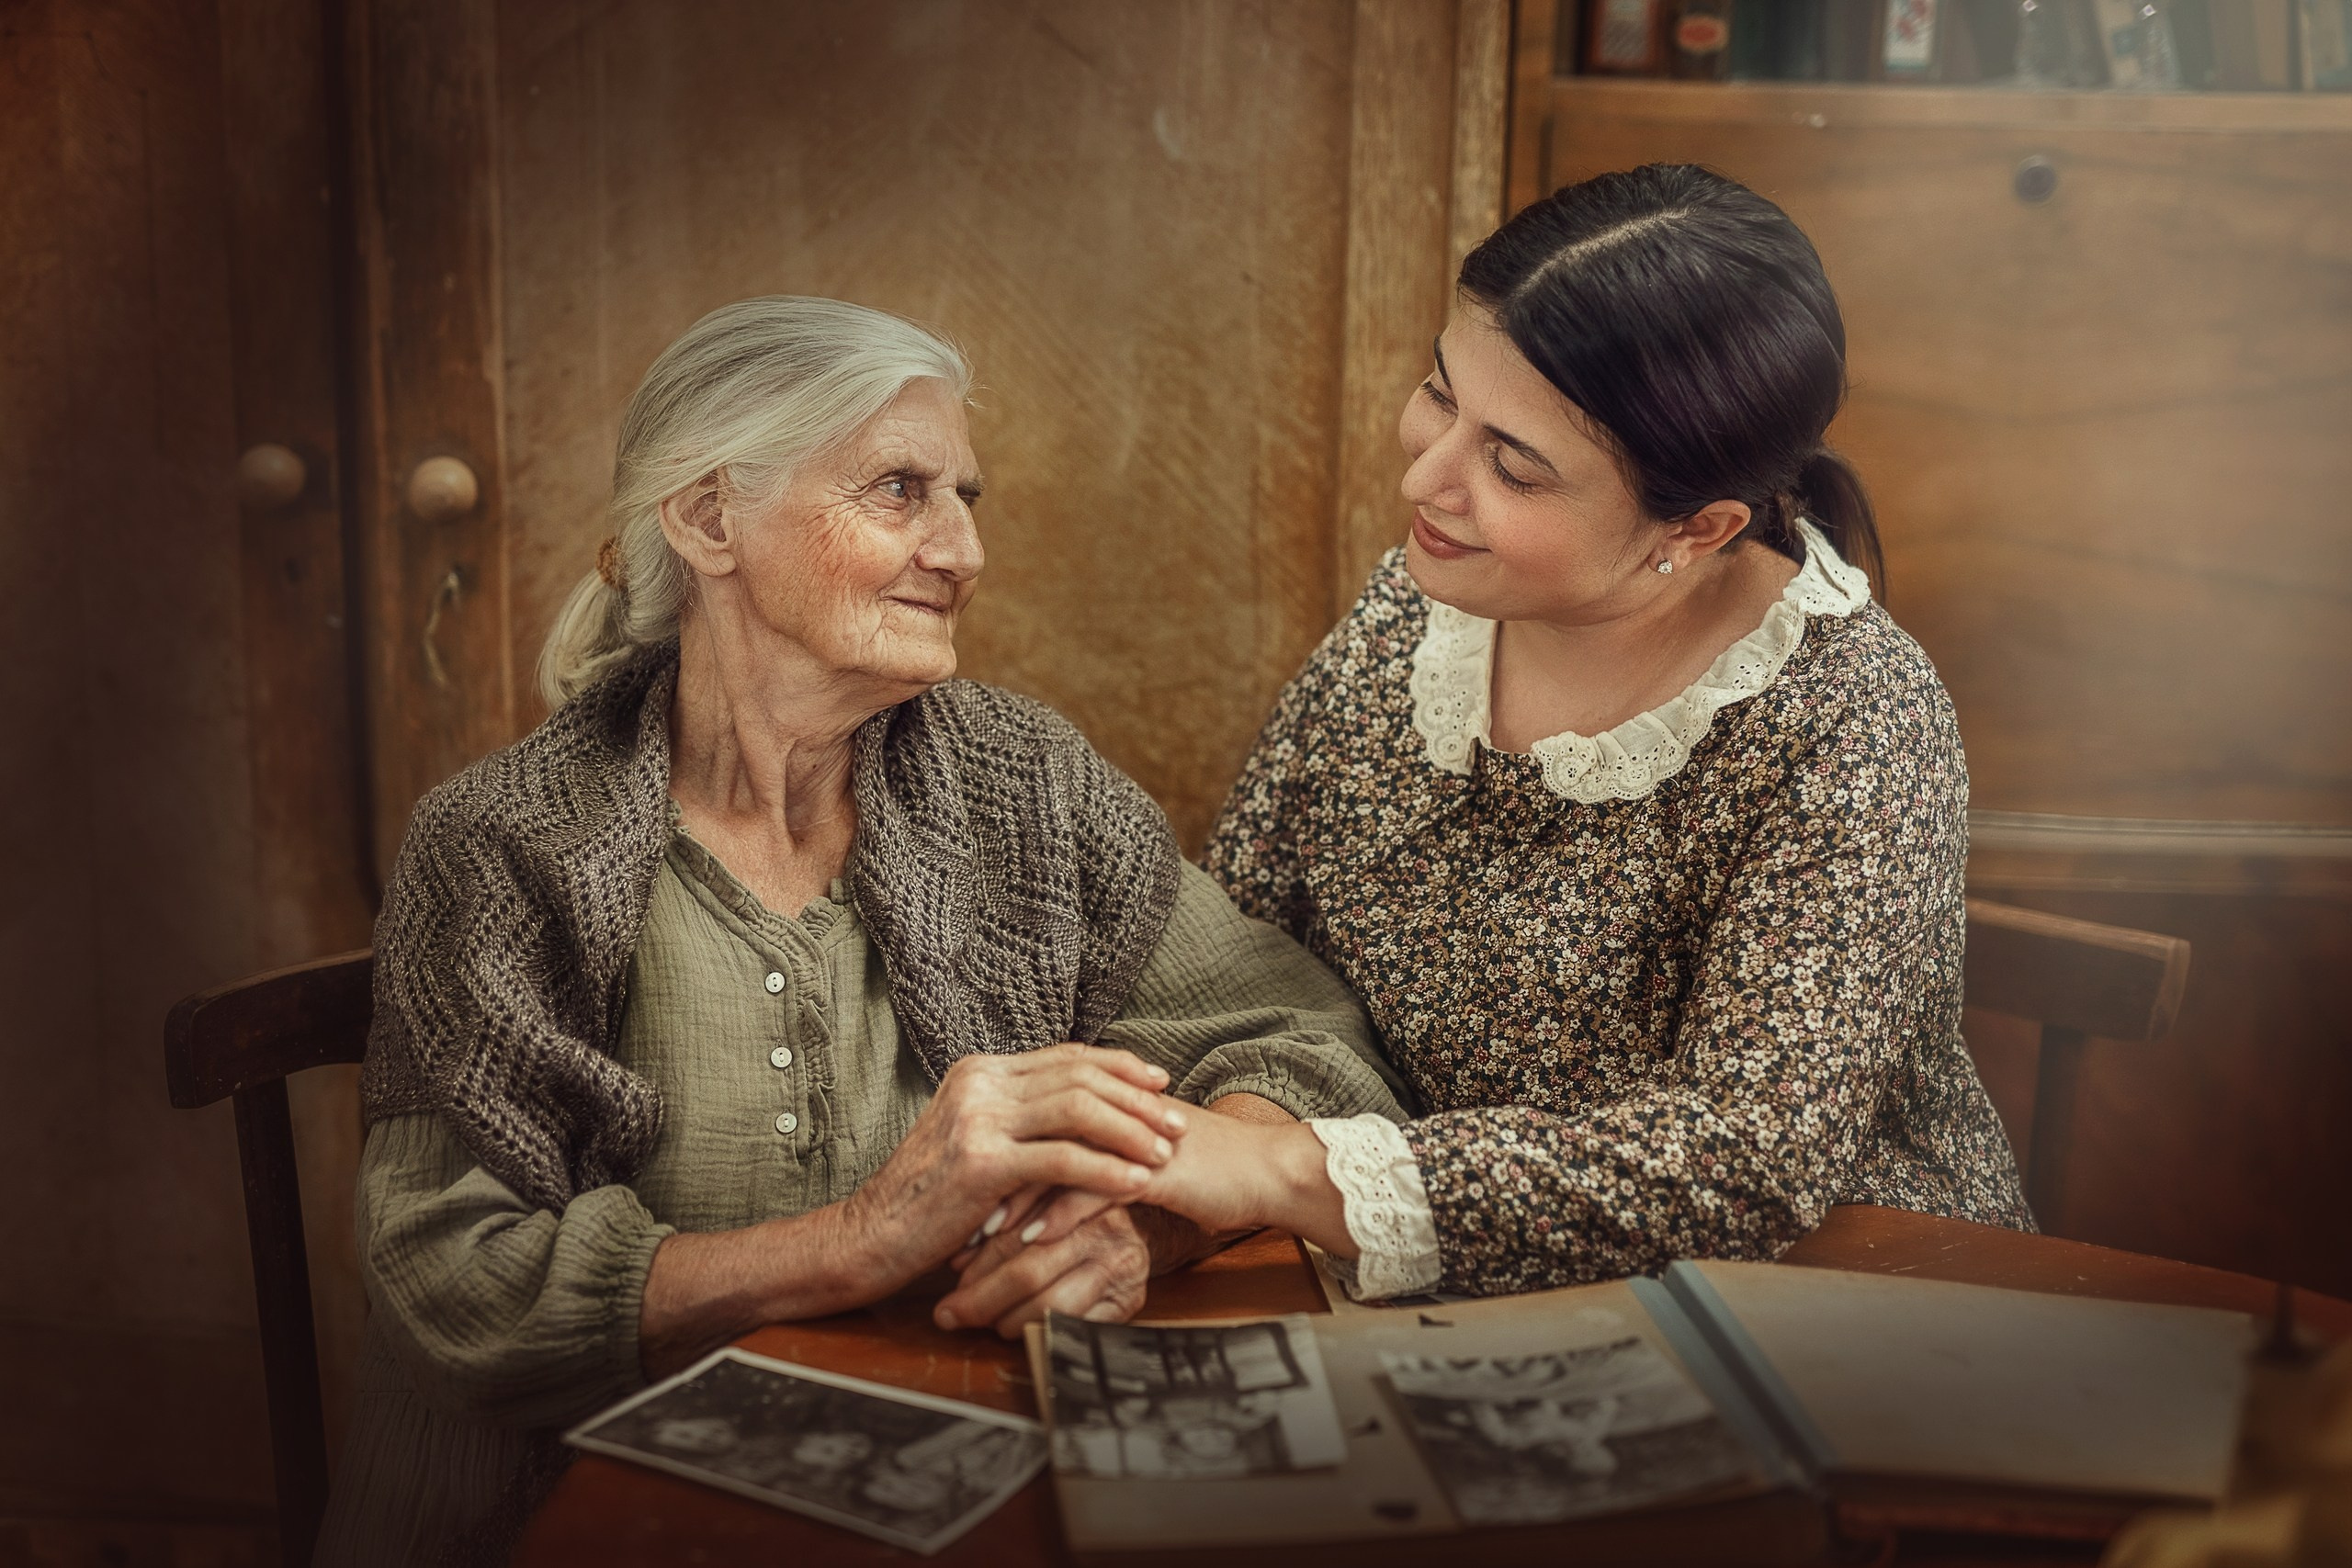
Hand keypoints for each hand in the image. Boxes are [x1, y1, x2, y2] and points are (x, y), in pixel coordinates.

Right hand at [833, 1044, 1191, 1297]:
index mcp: (979, 1071)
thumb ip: (1015, 1118)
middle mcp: (979, 1083)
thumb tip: (1074, 1109)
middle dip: (1136, 1098)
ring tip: (1166, 1152)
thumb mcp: (970, 1141)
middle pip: (1079, 1076)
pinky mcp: (982, 1163)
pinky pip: (1063, 1159)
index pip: (1066, 1056)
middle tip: (1176, 1122)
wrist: (870, 1238)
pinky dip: (1107, 1169)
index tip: (1159, 1083)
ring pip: (1077, 1111)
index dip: (1119, 1067)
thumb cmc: (927, 1200)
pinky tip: (1137, 1184)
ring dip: (1130, 1131)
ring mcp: (978, 1120)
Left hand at [930, 1204, 1169, 1336]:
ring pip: (1050, 1305)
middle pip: (1030, 1272)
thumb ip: (1009, 1214)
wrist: (1146, 1221)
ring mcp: (1125, 1268)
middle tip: (950, 1313)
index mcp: (1084, 1191)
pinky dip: (1040, 1331)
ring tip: (983, 1321)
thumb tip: (955, 1258)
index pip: (1021, 1231)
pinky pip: (1076, 1327)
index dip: (980, 1257)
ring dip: (1007, 1320)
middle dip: (981, 1298)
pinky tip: (1019, 1326)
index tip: (951, 1274)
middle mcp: (1110, 1229)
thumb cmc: (1078, 1207)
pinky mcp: (1131, 1301)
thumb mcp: (1046, 1194)